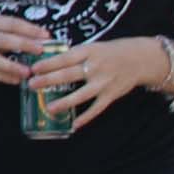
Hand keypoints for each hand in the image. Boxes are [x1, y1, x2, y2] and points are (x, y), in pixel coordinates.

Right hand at [0, 15, 52, 86]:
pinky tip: (17, 80)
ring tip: (29, 72)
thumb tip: (45, 40)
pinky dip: (5, 77)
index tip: (46, 36)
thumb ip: (19, 33)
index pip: (13, 24)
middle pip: (5, 40)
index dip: (31, 30)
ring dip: (14, 66)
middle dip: (25, 45)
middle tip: (40, 51)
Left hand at [23, 31, 167, 125]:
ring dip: (65, 102)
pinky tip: (74, 124)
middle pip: (69, 75)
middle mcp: (96, 67)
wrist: (141, 58)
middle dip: (49, 80)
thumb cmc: (109, 53)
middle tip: (31, 85)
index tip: (33, 68)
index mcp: (89, 52)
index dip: (49, 63)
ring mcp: (104, 82)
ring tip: (48, 107)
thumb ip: (73, 56)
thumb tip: (45, 60)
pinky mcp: (112, 94)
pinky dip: (86, 117)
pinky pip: (97, 108)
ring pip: (82, 94)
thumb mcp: (92, 48)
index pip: (66, 57)